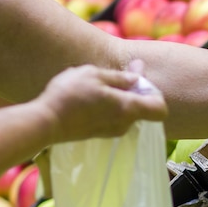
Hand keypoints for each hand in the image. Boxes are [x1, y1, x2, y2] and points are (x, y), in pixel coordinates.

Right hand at [35, 63, 167, 142]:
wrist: (46, 123)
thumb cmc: (71, 95)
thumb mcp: (95, 75)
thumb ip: (121, 77)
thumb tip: (138, 76)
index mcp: (129, 108)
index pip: (160, 108)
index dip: (154, 92)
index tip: (138, 80)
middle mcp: (126, 123)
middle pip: (143, 107)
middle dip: (135, 89)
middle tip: (119, 72)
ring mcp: (114, 131)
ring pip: (127, 111)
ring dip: (119, 96)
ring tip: (97, 83)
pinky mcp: (101, 133)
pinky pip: (114, 117)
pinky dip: (109, 105)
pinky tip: (90, 95)